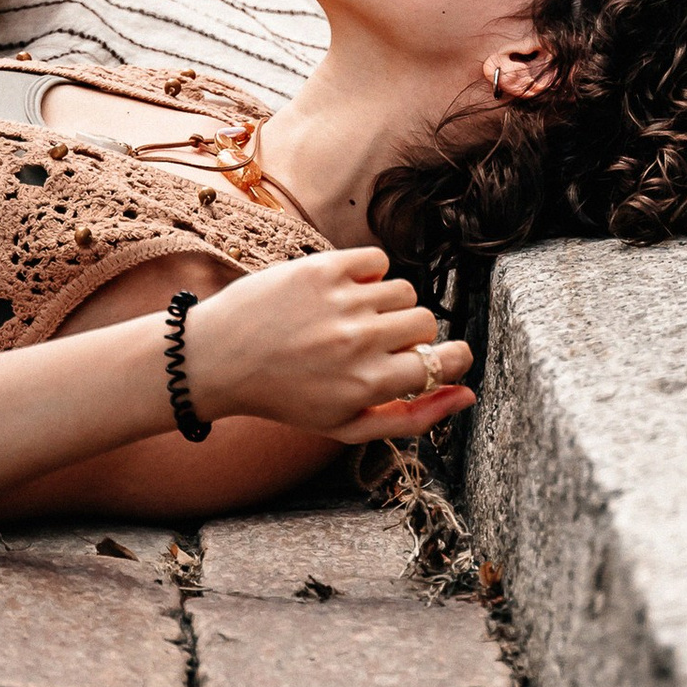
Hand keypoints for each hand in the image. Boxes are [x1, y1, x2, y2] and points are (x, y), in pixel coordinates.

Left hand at [185, 247, 473, 443]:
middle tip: (372, 345)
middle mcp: (361, 340)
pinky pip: (377, 260)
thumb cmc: (286, 398)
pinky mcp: (322, 268)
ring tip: (350, 320)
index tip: (441, 357)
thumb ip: (414, 417)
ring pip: (404, 290)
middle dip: (408, 335)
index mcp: (370, 383)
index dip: (451, 358)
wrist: (218, 359)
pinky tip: (341, 294)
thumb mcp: (348, 426)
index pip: (446, 360)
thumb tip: (467, 394)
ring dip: (386, 305)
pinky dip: (368, 274)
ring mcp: (342, 301)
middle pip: (426, 321)